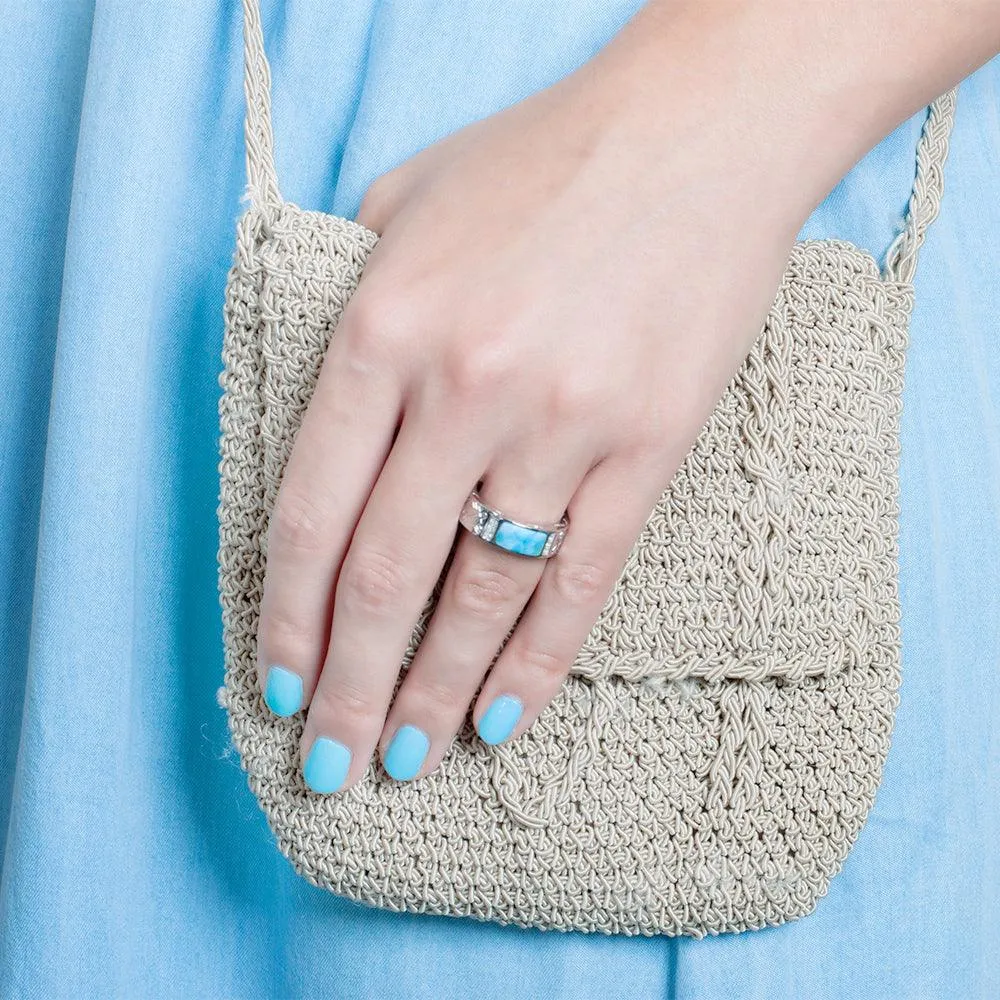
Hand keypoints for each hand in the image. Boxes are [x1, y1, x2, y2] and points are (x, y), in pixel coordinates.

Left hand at [254, 6, 825, 792]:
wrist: (699, 135)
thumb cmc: (545, 162)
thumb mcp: (406, 201)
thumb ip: (348, 303)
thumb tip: (331, 407)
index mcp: (382, 331)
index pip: (311, 513)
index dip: (289, 616)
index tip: (282, 685)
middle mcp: (461, 391)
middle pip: (386, 578)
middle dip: (351, 688)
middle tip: (334, 766)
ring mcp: (559, 429)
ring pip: (481, 596)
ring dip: (437, 692)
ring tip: (410, 758)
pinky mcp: (645, 451)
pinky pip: (581, 583)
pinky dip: (536, 661)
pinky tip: (503, 718)